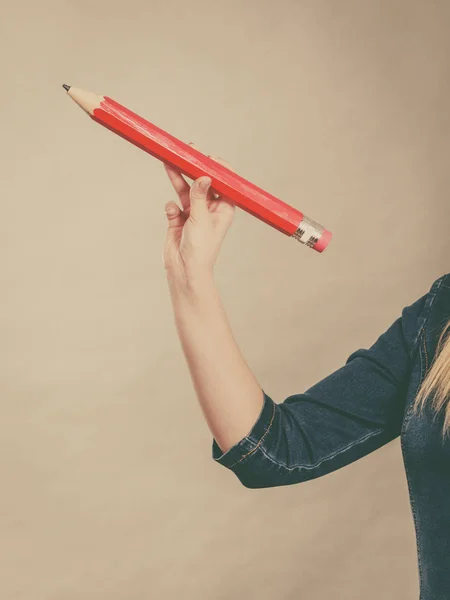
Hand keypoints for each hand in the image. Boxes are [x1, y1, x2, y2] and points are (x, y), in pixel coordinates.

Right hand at [162, 143, 235, 279]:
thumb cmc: (201, 249)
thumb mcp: (201, 219)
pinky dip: (171, 207)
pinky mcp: (179, 220)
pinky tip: (172, 213)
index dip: (217, 168)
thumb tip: (204, 175)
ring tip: (168, 163)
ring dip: (177, 178)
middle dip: (193, 168)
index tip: (208, 156)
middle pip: (202, 183)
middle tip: (186, 151)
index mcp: (224, 209)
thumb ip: (199, 195)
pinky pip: (174, 206)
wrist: (184, 270)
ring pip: (185, 190)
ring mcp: (194, 213)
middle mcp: (210, 209)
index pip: (224, 183)